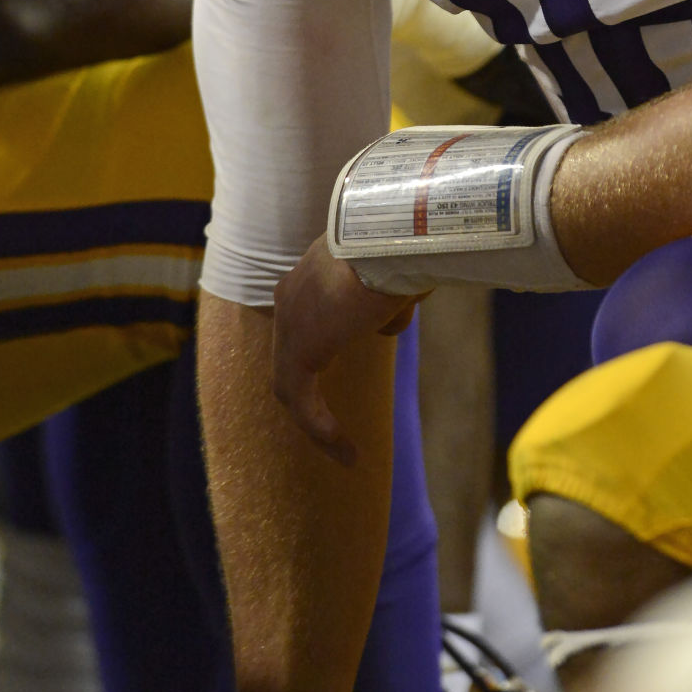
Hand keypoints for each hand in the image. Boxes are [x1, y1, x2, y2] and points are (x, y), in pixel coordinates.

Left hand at [272, 241, 415, 463]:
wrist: (391, 238)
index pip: (306, 314)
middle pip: (293, 353)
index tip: (345, 356)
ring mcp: (289, 324)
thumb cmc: (402, 247)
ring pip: (292, 383)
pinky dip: (321, 430)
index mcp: (312, 271)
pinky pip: (301, 403)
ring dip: (315, 420)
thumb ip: (386, 299)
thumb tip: (389, 320)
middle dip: (310, 388)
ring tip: (344, 450)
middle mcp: (291, 295)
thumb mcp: (395, 274)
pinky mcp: (298, 353)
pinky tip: (347, 453)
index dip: (323, 340)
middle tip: (331, 423)